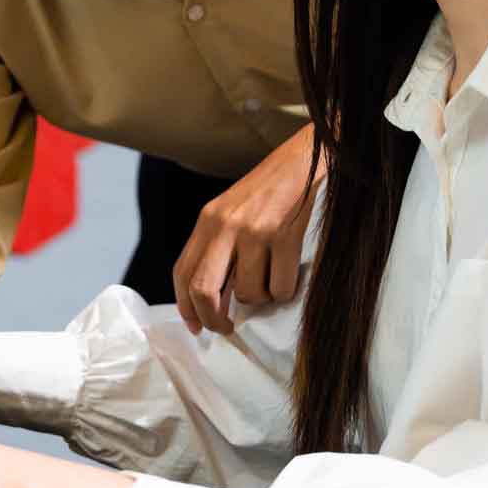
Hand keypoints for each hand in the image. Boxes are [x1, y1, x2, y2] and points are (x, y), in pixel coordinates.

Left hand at [173, 126, 319, 334]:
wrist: (305, 159)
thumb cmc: (269, 190)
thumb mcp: (231, 213)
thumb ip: (218, 249)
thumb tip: (211, 301)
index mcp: (208, 221)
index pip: (182, 272)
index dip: (186, 307)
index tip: (196, 327)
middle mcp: (225, 226)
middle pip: (203, 289)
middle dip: (213, 319)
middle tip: (227, 328)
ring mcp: (254, 231)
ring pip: (248, 293)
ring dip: (262, 299)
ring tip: (271, 280)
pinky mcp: (284, 235)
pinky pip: (280, 287)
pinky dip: (285, 291)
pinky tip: (289, 273)